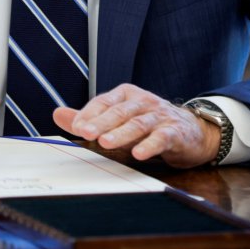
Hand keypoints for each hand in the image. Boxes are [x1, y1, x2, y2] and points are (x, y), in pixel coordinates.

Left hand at [52, 83, 219, 168]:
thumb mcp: (118, 119)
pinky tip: (139, 154)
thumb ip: (89, 118)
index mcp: (126, 95)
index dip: (90, 114)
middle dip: (101, 122)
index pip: (104, 102)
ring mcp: (159, 115)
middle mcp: (143, 101)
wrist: (192, 132)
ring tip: (106, 143)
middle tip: (85, 133)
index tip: (77, 127)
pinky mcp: (175, 132)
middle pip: (119, 111)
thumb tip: (57, 114)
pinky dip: (150, 145)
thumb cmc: (149, 124)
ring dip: (121, 133)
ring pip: (138, 123)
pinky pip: (162, 137)